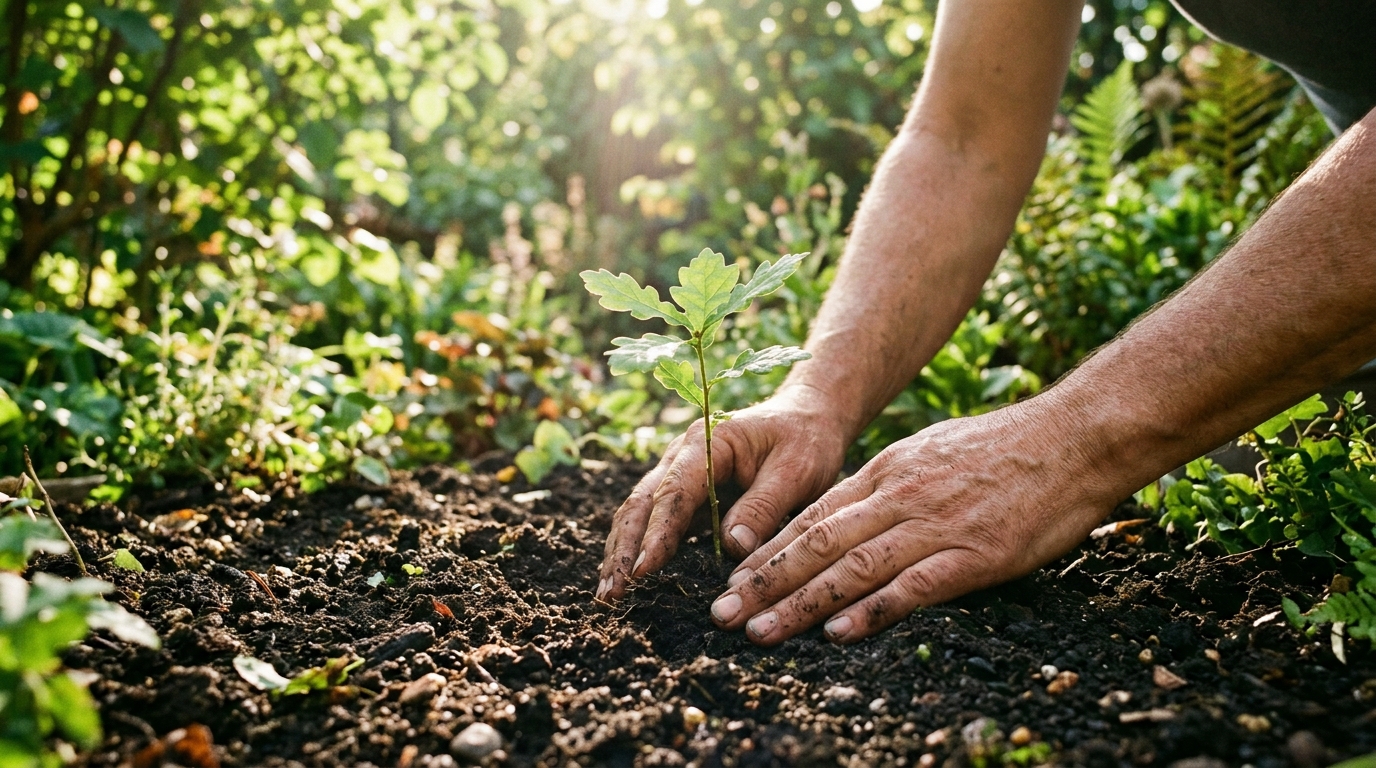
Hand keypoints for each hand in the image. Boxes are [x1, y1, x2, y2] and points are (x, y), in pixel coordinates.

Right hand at [596, 385, 852, 600]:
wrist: (809, 415)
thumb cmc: (806, 440)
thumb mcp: (797, 470)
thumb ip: (764, 506)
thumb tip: (732, 547)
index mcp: (707, 442)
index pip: (674, 493)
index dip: (657, 534)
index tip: (641, 571)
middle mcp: (683, 455)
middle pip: (642, 503)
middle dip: (623, 549)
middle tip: (611, 593)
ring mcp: (680, 472)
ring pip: (639, 511)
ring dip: (622, 551)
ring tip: (610, 594)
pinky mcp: (688, 493)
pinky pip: (655, 520)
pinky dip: (638, 547)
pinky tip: (630, 578)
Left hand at [707, 401, 1122, 644]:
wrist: (1074, 437)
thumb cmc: (1006, 447)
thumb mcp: (931, 450)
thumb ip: (890, 483)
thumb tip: (852, 515)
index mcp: (887, 470)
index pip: (813, 516)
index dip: (769, 553)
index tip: (733, 581)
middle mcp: (899, 495)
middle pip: (817, 543)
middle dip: (765, 582)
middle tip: (722, 614)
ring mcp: (935, 525)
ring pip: (852, 567)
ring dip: (800, 603)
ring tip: (761, 631)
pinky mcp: (974, 554)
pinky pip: (912, 586)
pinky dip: (871, 611)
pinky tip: (838, 632)